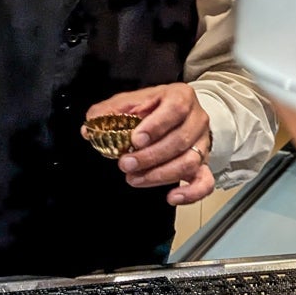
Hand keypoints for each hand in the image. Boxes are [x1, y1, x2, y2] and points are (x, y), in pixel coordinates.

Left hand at [84, 83, 213, 205]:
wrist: (179, 114)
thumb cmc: (154, 107)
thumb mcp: (131, 101)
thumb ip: (110, 112)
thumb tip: (90, 128)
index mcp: (180, 97)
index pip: (175, 109)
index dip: (155, 126)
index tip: (135, 139)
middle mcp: (196, 119)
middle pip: (180, 140)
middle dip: (150, 156)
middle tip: (126, 164)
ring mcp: (202, 143)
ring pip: (189, 162)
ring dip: (160, 175)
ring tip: (135, 178)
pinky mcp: (203, 164)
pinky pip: (205, 182)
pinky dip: (190, 193)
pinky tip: (171, 197)